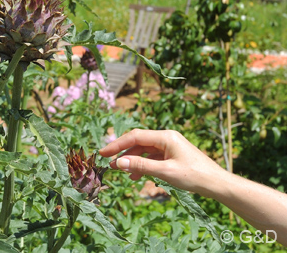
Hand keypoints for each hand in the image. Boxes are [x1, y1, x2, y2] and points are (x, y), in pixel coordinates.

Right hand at [99, 129, 225, 196]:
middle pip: (138, 142)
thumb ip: (140, 166)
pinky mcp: (173, 155)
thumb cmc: (194, 176)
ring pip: (144, 150)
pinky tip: (136, 176)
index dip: (117, 144)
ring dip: (132, 160)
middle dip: (123, 153)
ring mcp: (170, 146)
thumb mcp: (164, 172)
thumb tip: (118, 163)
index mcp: (165, 136)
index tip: (103, 153)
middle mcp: (167, 138)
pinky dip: (143, 165)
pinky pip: (152, 157)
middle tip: (109, 162)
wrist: (217, 184)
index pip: (135, 137)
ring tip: (122, 172)